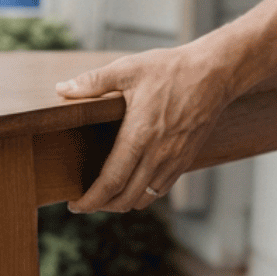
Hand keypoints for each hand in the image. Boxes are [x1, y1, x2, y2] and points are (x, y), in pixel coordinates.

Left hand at [55, 43, 241, 213]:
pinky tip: (132, 187)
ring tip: (105, 197)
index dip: (90, 199)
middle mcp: (158, 154)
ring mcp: (174, 159)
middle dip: (101, 206)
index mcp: (139, 135)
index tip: (74, 205)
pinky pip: (161, 189)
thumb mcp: (128, 69)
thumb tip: (61, 89)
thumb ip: (93, 82)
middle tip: (84, 203)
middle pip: (126, 198)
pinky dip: (143, 195)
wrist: (215, 73)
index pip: (111, 182)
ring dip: (122, 203)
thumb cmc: (170, 69)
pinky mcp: (186, 159)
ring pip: (144, 198)